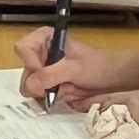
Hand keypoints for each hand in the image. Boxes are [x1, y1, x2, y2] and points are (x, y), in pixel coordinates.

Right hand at [15, 27, 134, 111]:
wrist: (114, 78)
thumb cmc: (98, 66)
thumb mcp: (74, 69)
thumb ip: (50, 76)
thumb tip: (29, 86)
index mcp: (45, 38)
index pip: (23, 48)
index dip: (31, 63)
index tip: (44, 72)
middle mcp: (41, 53)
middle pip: (25, 70)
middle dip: (39, 83)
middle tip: (55, 88)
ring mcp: (44, 70)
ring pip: (30, 85)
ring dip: (45, 93)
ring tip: (65, 91)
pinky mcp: (49, 84)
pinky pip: (39, 94)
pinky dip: (49, 99)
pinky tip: (63, 96)